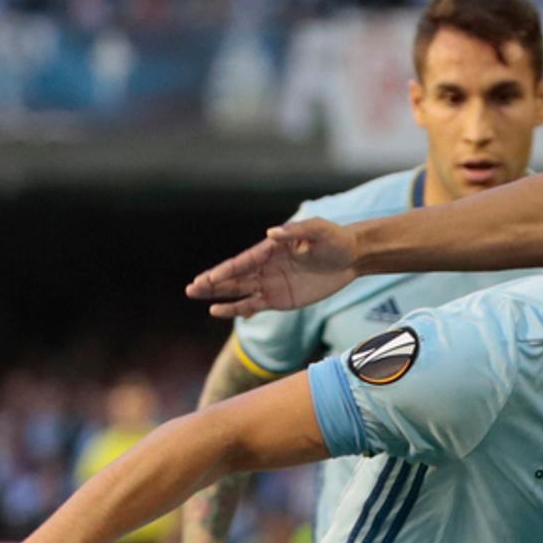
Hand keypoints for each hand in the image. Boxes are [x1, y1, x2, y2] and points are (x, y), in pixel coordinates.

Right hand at [186, 217, 357, 320]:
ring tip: (196, 295)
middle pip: (234, 276)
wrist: (351, 257)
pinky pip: (253, 305)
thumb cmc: (334, 239)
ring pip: (238, 291)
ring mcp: (270, 284)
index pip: (243, 262)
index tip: (209, 278)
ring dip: (218, 295)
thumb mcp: (318, 231)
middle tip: (191, 288)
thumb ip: (296, 232)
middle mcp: (265, 267)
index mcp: (271, 249)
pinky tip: (218, 311)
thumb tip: (271, 233)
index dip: (226, 271)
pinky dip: (236, 309)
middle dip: (212, 282)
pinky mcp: (279, 299)